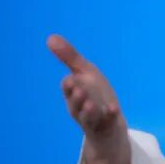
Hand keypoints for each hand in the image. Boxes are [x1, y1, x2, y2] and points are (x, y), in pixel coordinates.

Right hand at [47, 34, 126, 157]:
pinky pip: (108, 122)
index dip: (69, 86)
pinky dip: (110, 116)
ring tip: (91, 104)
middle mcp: (80, 109)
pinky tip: (114, 109)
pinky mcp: (107, 126)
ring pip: (88, 117)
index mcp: (74, 94)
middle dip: (77, 99)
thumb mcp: (85, 73)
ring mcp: (94, 119)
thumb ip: (70, 57)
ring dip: (89, 111)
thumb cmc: (96, 95)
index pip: (68, 90)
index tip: (70, 79)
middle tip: (79, 90)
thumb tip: (50, 37)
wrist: (110, 123)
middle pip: (75, 105)